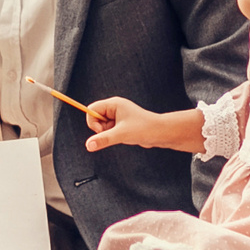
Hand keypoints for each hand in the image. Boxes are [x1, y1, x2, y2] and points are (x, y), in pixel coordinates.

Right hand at [83, 95, 203, 152]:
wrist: (161, 133)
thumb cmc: (144, 128)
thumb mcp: (121, 134)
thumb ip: (103, 139)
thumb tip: (89, 145)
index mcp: (114, 104)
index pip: (92, 109)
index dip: (93, 121)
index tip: (100, 130)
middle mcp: (115, 108)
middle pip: (96, 118)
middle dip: (101, 129)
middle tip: (113, 133)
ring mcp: (118, 116)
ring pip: (103, 126)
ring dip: (108, 134)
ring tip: (122, 134)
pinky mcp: (122, 124)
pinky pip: (110, 130)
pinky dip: (114, 136)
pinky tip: (125, 136)